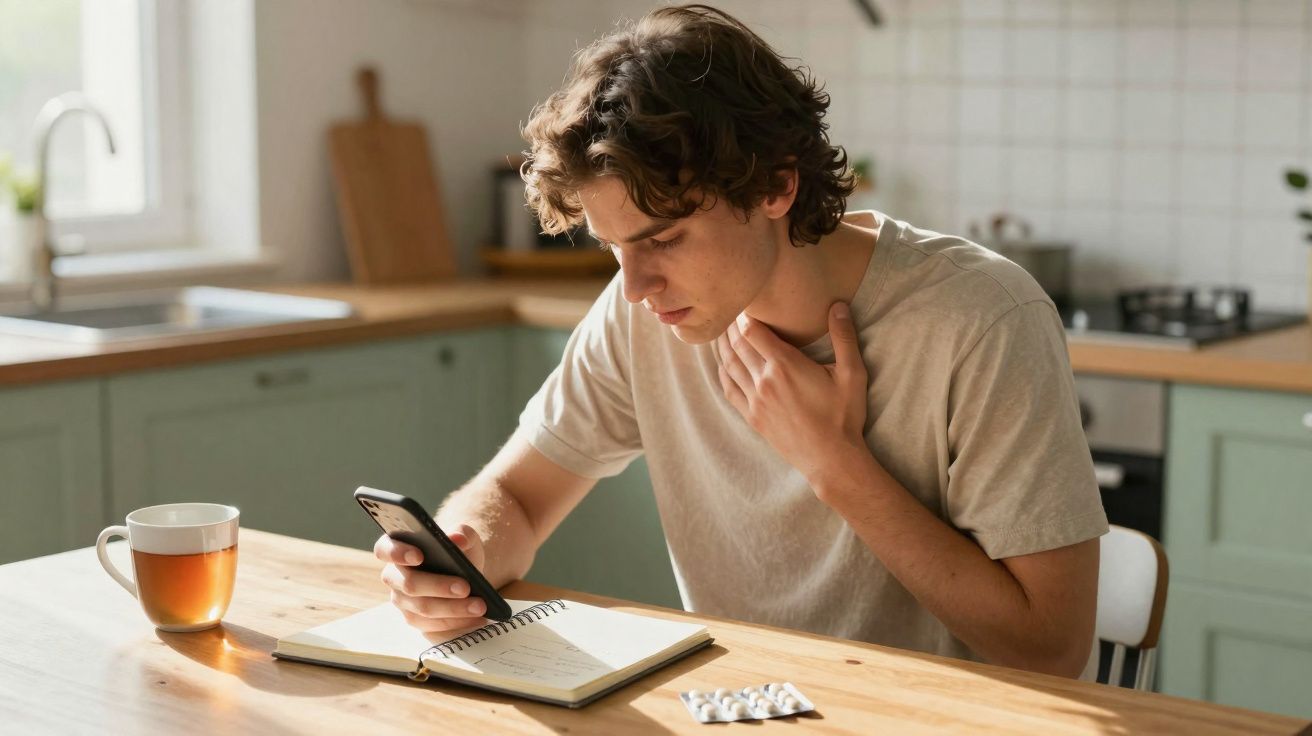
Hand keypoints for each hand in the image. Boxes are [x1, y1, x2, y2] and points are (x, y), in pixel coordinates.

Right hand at [375, 523, 490, 633]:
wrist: (466, 572)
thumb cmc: (457, 550)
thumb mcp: (463, 537)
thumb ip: (462, 532)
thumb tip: (458, 538)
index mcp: (396, 548)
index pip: (384, 549)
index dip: (397, 553)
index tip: (419, 556)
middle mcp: (394, 577)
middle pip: (409, 584)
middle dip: (439, 586)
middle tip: (465, 587)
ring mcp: (402, 601)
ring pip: (424, 609)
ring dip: (454, 608)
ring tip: (479, 605)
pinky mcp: (416, 620)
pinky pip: (434, 626)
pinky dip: (457, 622)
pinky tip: (477, 618)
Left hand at [717, 302, 868, 482]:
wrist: (831, 459)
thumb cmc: (843, 416)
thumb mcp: (851, 374)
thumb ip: (844, 338)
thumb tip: (838, 305)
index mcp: (785, 365)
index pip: (752, 330)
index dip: (745, 314)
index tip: (745, 303)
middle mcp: (764, 380)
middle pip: (737, 344)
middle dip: (732, 325)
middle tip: (730, 310)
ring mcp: (755, 400)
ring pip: (729, 364)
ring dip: (723, 345)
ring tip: (723, 331)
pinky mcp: (752, 417)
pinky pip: (729, 388)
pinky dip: (723, 371)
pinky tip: (724, 363)